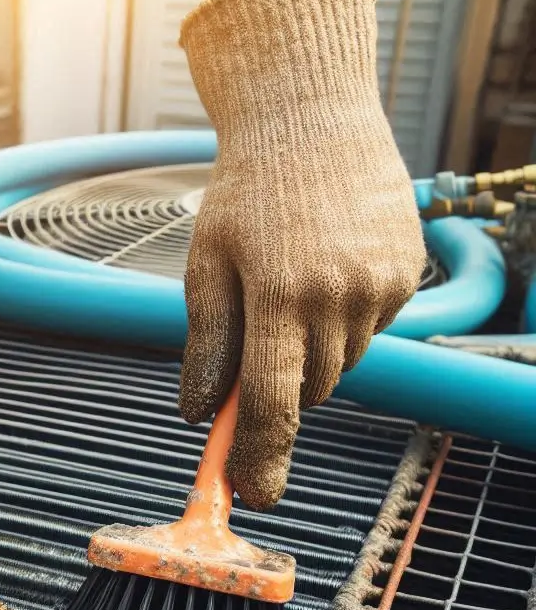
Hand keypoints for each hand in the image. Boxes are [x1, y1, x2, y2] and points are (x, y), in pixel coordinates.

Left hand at [177, 0, 425, 509]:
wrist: (313, 116)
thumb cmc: (246, 190)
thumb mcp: (206, 264)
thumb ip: (206, 345)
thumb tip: (201, 415)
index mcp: (279, 294)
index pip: (271, 403)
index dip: (259, 456)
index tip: (251, 494)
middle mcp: (339, 296)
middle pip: (306, 393)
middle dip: (277, 387)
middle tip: (256, 337)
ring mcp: (381, 287)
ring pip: (339, 366)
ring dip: (309, 352)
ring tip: (290, 284)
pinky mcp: (407, 276)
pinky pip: (369, 332)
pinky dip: (341, 322)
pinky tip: (324, 270)